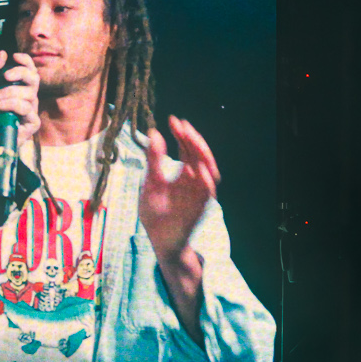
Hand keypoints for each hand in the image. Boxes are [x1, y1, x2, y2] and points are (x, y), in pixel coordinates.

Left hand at [0, 51, 39, 149]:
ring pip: (30, 94)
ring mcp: (30, 112)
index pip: (29, 71)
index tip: (15, 56)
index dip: (26, 61)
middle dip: (21, 73)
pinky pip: (28, 109)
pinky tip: (1, 109)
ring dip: (10, 93)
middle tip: (6, 76)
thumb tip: (3, 53)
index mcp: (16, 89)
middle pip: (34, 79)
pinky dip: (13, 105)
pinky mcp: (31, 125)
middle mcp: (26, 99)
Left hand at [138, 116, 219, 263]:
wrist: (159, 241)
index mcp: (183, 173)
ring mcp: (199, 193)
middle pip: (200, 155)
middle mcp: (194, 181)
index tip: (173, 120)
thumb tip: (154, 133)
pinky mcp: (200, 207)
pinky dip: (206, 182)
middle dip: (193, 139)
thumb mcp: (151, 183)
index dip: (183, 134)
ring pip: (209, 170)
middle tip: (182, 126)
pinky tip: (199, 169)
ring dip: (203, 155)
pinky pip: (207, 193)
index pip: (187, 148)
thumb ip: (154, 161)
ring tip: (192, 140)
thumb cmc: (155, 214)